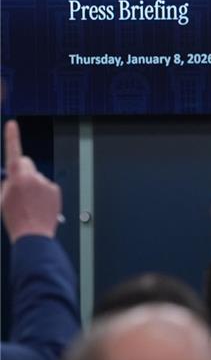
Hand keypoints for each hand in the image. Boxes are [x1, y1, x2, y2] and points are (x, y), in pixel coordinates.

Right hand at [1, 120, 62, 240]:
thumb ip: (7, 183)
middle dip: (21, 169)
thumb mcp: (2, 199)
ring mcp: (46, 182)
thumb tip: (11, 175)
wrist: (33, 235)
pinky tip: (39, 205)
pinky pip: (46, 185)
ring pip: (36, 176)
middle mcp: (33, 177)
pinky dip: (42, 192)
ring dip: (32, 184)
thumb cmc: (14, 218)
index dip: (12, 137)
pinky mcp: (55, 189)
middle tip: (18, 185)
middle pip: (26, 162)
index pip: (13, 152)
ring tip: (29, 203)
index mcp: (16, 178)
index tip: (12, 123)